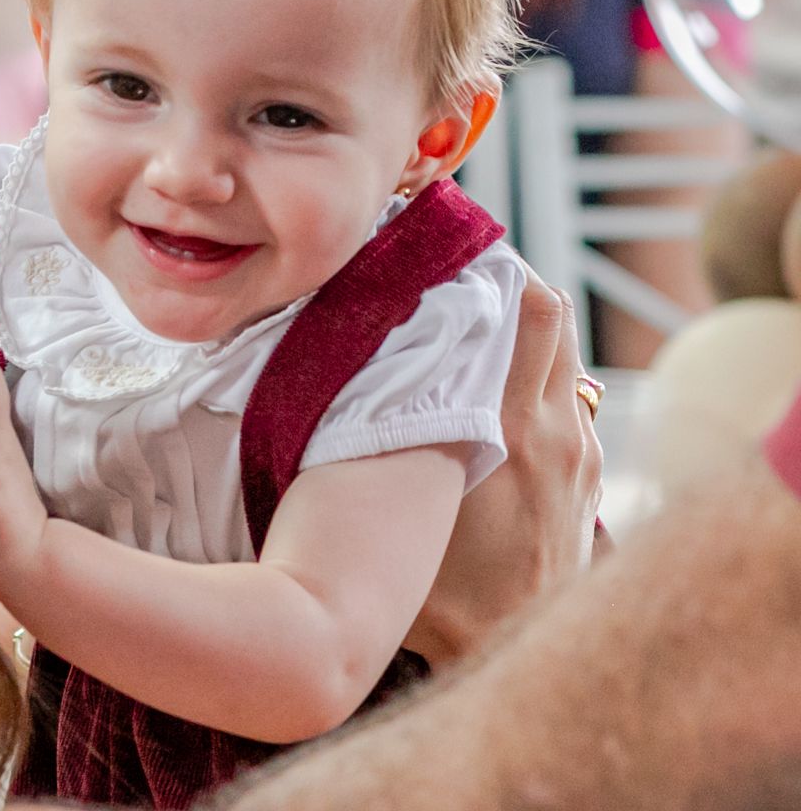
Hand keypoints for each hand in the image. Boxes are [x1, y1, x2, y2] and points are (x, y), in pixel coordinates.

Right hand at [405, 273, 603, 666]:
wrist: (519, 656)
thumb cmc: (442, 593)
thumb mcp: (396, 512)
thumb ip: (374, 447)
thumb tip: (322, 385)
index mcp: (512, 427)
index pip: (533, 310)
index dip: (500, 271)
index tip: (455, 258)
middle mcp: (559, 431)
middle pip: (554, 319)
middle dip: (510, 293)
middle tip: (456, 287)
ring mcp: (583, 457)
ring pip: (563, 366)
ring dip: (524, 346)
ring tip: (469, 346)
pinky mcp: (591, 485)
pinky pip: (569, 412)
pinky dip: (538, 394)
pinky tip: (493, 415)